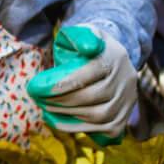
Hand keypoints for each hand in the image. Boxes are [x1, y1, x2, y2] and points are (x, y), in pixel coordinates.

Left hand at [26, 25, 135, 145]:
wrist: (109, 62)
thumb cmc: (85, 48)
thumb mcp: (81, 34)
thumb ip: (79, 37)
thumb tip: (87, 47)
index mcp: (116, 56)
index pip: (89, 72)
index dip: (60, 82)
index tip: (35, 86)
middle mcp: (126, 79)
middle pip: (92, 96)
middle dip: (60, 100)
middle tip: (38, 98)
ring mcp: (127, 101)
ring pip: (97, 115)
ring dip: (66, 114)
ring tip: (46, 107)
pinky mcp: (122, 119)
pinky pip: (100, 129)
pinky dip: (75, 127)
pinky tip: (57, 119)